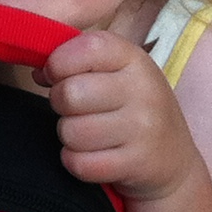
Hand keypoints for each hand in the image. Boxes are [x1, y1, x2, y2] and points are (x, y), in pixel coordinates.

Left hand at [35, 29, 201, 201]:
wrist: (172, 160)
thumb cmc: (131, 109)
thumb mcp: (116, 74)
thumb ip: (76, 62)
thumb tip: (39, 72)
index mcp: (135, 59)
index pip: (86, 48)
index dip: (59, 63)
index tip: (59, 75)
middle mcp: (144, 90)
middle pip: (70, 94)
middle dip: (60, 105)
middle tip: (76, 111)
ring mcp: (144, 128)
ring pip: (71, 132)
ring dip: (69, 137)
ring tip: (88, 134)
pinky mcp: (137, 163)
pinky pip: (79, 163)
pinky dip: (77, 162)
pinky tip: (94, 156)